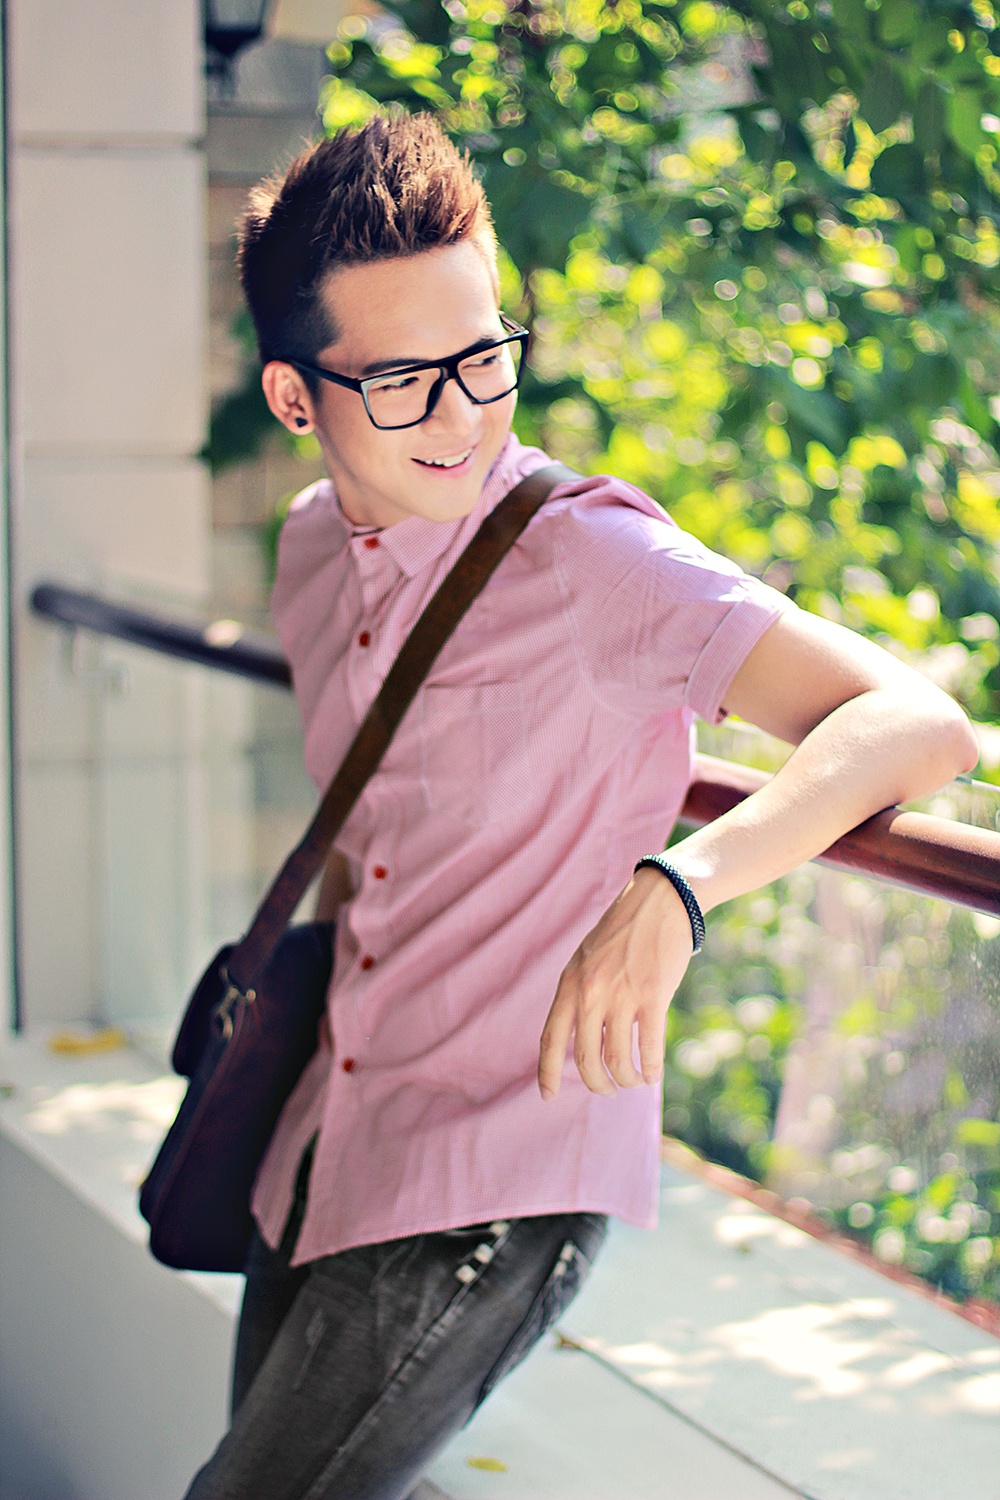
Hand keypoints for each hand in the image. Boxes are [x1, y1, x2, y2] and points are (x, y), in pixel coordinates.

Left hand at [538, 868, 694, 1100]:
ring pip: (618, 1060)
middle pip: (586, 1059)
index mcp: (570, 984)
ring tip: (633, 1080)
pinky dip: (650, 1069)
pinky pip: (649, 1048)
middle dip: (597, 1083)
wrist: (658, 901)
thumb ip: (579, 994)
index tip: (547, 1097)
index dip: (547, 1073)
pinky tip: (652, 1074)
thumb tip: (581, 1037)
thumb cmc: (623, 932)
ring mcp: (622, 995)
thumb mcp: (587, 959)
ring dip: (626, 1079)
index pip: (550, 1040)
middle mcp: (591, 993)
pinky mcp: (653, 996)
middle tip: (607, 1089)